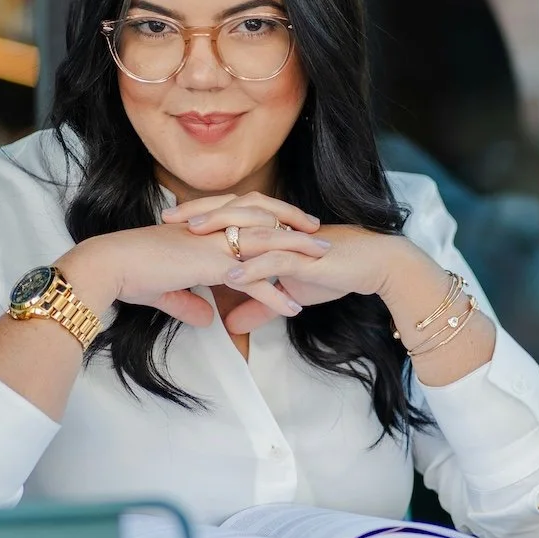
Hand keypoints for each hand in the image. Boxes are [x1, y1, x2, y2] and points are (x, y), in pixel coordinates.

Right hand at [65, 208, 330, 327]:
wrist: (111, 266)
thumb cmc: (130, 272)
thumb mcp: (165, 290)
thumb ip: (188, 302)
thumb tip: (206, 316)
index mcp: (202, 228)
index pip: (245, 217)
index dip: (271, 220)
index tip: (291, 226)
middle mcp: (212, 230)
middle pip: (265, 221)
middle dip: (295, 226)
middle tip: (320, 235)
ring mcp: (214, 245)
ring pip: (268, 244)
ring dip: (298, 254)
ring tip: (323, 264)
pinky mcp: (213, 266)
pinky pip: (254, 280)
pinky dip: (276, 294)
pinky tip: (293, 308)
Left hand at [166, 195, 403, 331]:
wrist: (371, 266)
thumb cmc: (332, 274)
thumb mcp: (288, 294)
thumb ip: (258, 305)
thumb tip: (232, 324)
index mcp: (271, 229)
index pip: (229, 215)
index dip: (198, 216)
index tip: (167, 223)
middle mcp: (278, 228)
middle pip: (232, 213)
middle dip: (198, 215)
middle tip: (167, 220)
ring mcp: (292, 240)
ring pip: (251, 230)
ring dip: (221, 232)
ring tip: (192, 238)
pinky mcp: (307, 258)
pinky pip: (276, 260)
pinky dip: (254, 268)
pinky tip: (233, 276)